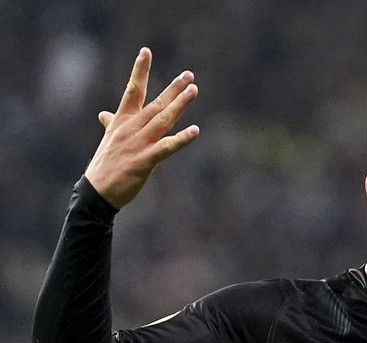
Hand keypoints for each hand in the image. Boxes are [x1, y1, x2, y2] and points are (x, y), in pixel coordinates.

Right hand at [84, 47, 199, 208]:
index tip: (146, 51)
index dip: (139, 71)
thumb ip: (110, 124)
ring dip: (179, 105)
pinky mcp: (145, 161)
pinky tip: (195, 131)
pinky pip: (167, 147)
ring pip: (163, 120)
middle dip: (172, 89)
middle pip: (155, 103)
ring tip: (194, 91)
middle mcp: (130, 128)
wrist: (96, 192)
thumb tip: (103, 114)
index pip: (132, 90)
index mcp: (121, 121)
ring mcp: (138, 143)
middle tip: (189, 75)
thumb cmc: (105, 166)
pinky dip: (181, 139)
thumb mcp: (108, 140)